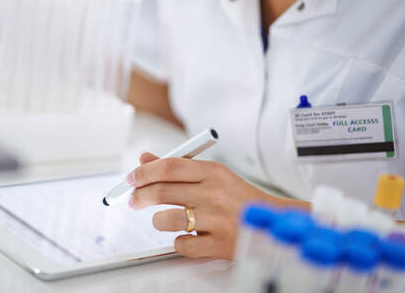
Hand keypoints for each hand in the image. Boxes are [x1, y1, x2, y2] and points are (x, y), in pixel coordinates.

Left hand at [127, 152, 287, 259]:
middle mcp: (214, 194)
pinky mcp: (219, 245)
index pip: (170, 166)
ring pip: (167, 219)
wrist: (273, 222)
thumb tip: (145, 159)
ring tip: (163, 219)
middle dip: (140, 196)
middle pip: (163, 191)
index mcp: (214, 172)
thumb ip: (178, 166)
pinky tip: (187, 236)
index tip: (131, 178)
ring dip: (158, 220)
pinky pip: (182, 245)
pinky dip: (178, 242)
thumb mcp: (212, 175)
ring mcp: (217, 220)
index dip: (144, 172)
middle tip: (134, 200)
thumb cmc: (238, 198)